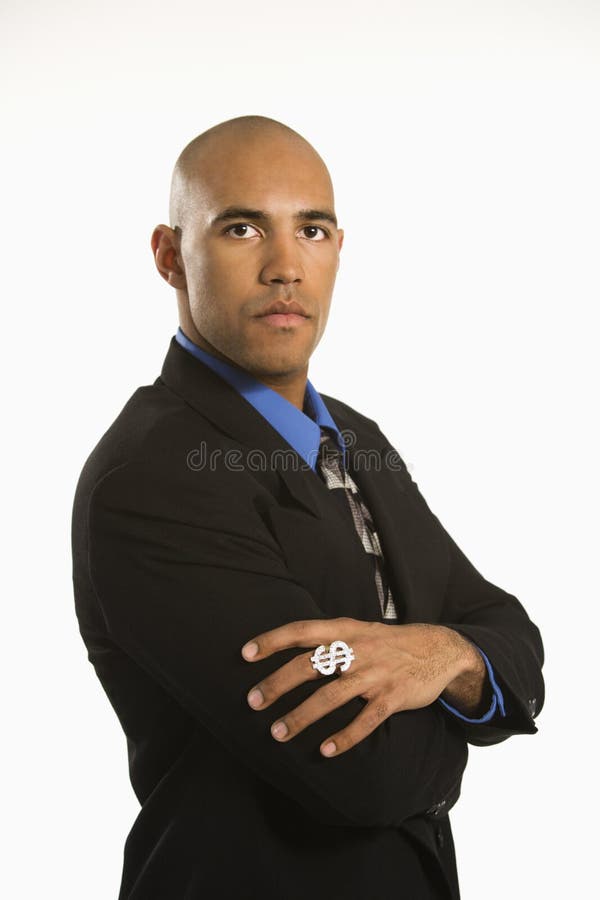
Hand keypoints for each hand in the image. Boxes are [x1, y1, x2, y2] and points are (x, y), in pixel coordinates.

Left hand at [241, 617, 485, 757]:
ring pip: (332, 696)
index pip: (302, 630)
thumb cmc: (389, 642)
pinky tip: (325, 751)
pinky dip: (344, 737)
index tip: (246, 653)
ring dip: (302, 716)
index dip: (273, 640)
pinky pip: (365, 720)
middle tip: (253, 702)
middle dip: (278, 684)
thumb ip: (329, 637)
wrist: (440, 649)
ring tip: (277, 733)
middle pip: (310, 665)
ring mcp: (375, 674)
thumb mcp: (360, 629)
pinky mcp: (393, 697)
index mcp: (346, 630)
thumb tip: (290, 646)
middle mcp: (357, 649)